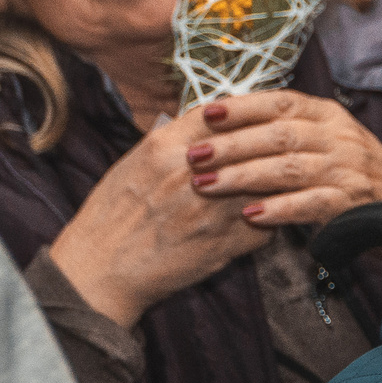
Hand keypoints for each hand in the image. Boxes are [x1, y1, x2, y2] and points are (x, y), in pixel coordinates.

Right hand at [50, 102, 269, 326]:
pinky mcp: (226, 243)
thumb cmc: (113, 216)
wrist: (101, 269)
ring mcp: (212, 210)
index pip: (222, 114)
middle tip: (280, 147)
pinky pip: (268, 222)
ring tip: (276, 180)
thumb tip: (214, 123)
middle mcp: (190, 175)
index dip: (245, 113)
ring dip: (274, 180)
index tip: (256, 118)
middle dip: (268, 145)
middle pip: (252, 145)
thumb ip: (176, 141)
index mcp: (164, 148)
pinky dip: (272, 216)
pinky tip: (264, 214)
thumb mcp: (136, 162)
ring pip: (267, 182)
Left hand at [186, 90, 381, 228]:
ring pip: (288, 167)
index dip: (242, 107)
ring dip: (243, 176)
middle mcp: (339, 137)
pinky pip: (309, 203)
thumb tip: (225, 126)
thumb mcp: (327, 139)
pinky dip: (278, 209)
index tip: (206, 114)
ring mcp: (347, 169)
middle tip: (194, 156)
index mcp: (328, 116)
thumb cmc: (354, 173)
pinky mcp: (352, 203)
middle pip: (278, 135)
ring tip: (207, 186)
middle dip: (231, 145)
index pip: (280, 104)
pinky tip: (250, 215)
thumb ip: (286, 132)